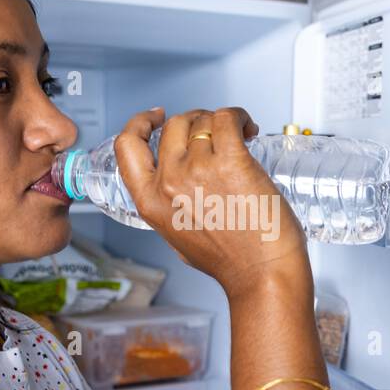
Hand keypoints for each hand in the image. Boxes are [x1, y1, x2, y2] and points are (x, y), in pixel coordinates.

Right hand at [113, 107, 310, 300]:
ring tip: (240, 135)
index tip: (155, 117)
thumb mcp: (178, 236)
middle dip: (196, 121)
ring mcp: (198, 169)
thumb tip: (178, 184)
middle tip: (216, 131)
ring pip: (203, 121)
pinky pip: (226, 118)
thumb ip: (169, 207)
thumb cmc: (231, 262)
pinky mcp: (231, 161)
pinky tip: (247, 128)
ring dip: (221, 121)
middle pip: (173, 126)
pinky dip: (238, 116)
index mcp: (150, 202)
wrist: (262, 273)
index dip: (139, 123)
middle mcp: (169, 183)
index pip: (127, 147)